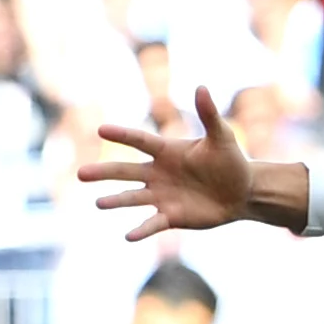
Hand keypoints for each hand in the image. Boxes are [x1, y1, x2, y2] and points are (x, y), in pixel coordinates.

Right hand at [86, 88, 258, 240]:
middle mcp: (158, 173)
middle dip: (104, 173)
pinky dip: (141, 230)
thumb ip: (209, 115)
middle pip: (126, 172)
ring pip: (133, 198)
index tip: (101, 130)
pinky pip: (152, 224)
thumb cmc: (231, 161)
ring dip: (116, 201)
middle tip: (81, 174)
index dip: (122, 136)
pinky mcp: (171, 216)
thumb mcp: (222, 137)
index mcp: (167, 151)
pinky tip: (128, 236)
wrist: (242, 193)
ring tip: (99, 203)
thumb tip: (202, 87)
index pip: (140, 141)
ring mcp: (162, 196)